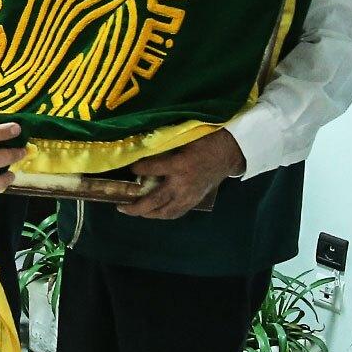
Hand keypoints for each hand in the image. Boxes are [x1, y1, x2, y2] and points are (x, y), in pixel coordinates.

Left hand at [121, 130, 244, 218]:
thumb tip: (145, 145)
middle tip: (120, 207)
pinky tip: (156, 213)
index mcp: (179, 165)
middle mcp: (182, 184)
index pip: (151, 169)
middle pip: (154, 201)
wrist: (230, 153)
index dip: (138, 169)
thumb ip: (166, 144)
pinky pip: (177, 212)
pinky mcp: (195, 200)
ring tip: (136, 212)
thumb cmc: (208, 140)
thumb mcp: (186, 137)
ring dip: (148, 214)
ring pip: (165, 212)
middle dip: (135, 207)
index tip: (130, 167)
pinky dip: (164, 214)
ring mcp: (189, 195)